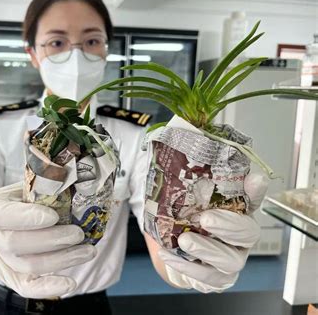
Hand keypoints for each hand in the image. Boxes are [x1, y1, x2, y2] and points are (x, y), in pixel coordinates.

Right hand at [0, 182, 95, 297]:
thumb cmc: (11, 205)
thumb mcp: (18, 188)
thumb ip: (40, 184)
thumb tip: (71, 173)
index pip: (5, 216)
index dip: (29, 218)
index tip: (54, 216)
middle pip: (20, 244)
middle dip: (53, 240)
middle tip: (79, 234)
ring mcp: (4, 261)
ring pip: (31, 266)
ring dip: (62, 260)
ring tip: (88, 251)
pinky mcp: (13, 278)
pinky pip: (29, 288)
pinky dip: (49, 288)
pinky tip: (71, 284)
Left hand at [158, 173, 268, 292]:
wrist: (174, 244)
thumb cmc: (184, 214)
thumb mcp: (183, 192)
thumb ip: (187, 174)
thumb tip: (177, 145)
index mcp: (237, 211)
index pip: (253, 198)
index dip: (256, 191)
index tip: (254, 180)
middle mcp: (240, 236)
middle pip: (249, 233)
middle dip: (229, 225)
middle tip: (206, 218)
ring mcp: (231, 258)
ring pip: (231, 260)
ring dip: (207, 250)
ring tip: (184, 240)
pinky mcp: (216, 278)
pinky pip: (208, 278)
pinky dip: (187, 267)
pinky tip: (168, 254)